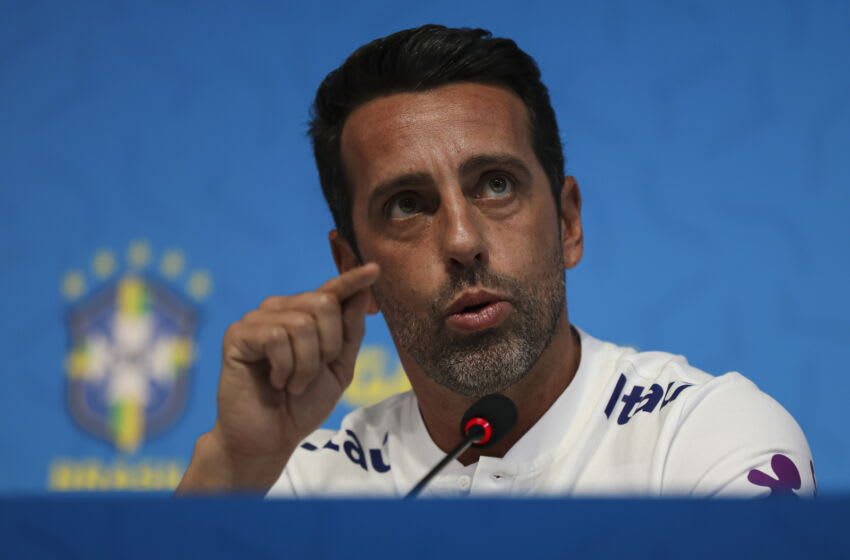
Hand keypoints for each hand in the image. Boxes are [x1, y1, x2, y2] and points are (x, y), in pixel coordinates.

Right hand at [177, 263, 379, 491]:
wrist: (270, 437)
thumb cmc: (302, 404)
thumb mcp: (339, 369)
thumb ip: (350, 332)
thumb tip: (362, 293)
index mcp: (304, 315)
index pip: (331, 291)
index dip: (352, 279)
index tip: (375, 269)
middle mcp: (279, 310)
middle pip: (324, 304)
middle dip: (329, 345)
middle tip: (312, 373)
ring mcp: (256, 320)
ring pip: (302, 323)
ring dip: (306, 364)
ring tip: (293, 383)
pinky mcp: (237, 334)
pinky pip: (276, 337)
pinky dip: (285, 367)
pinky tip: (275, 380)